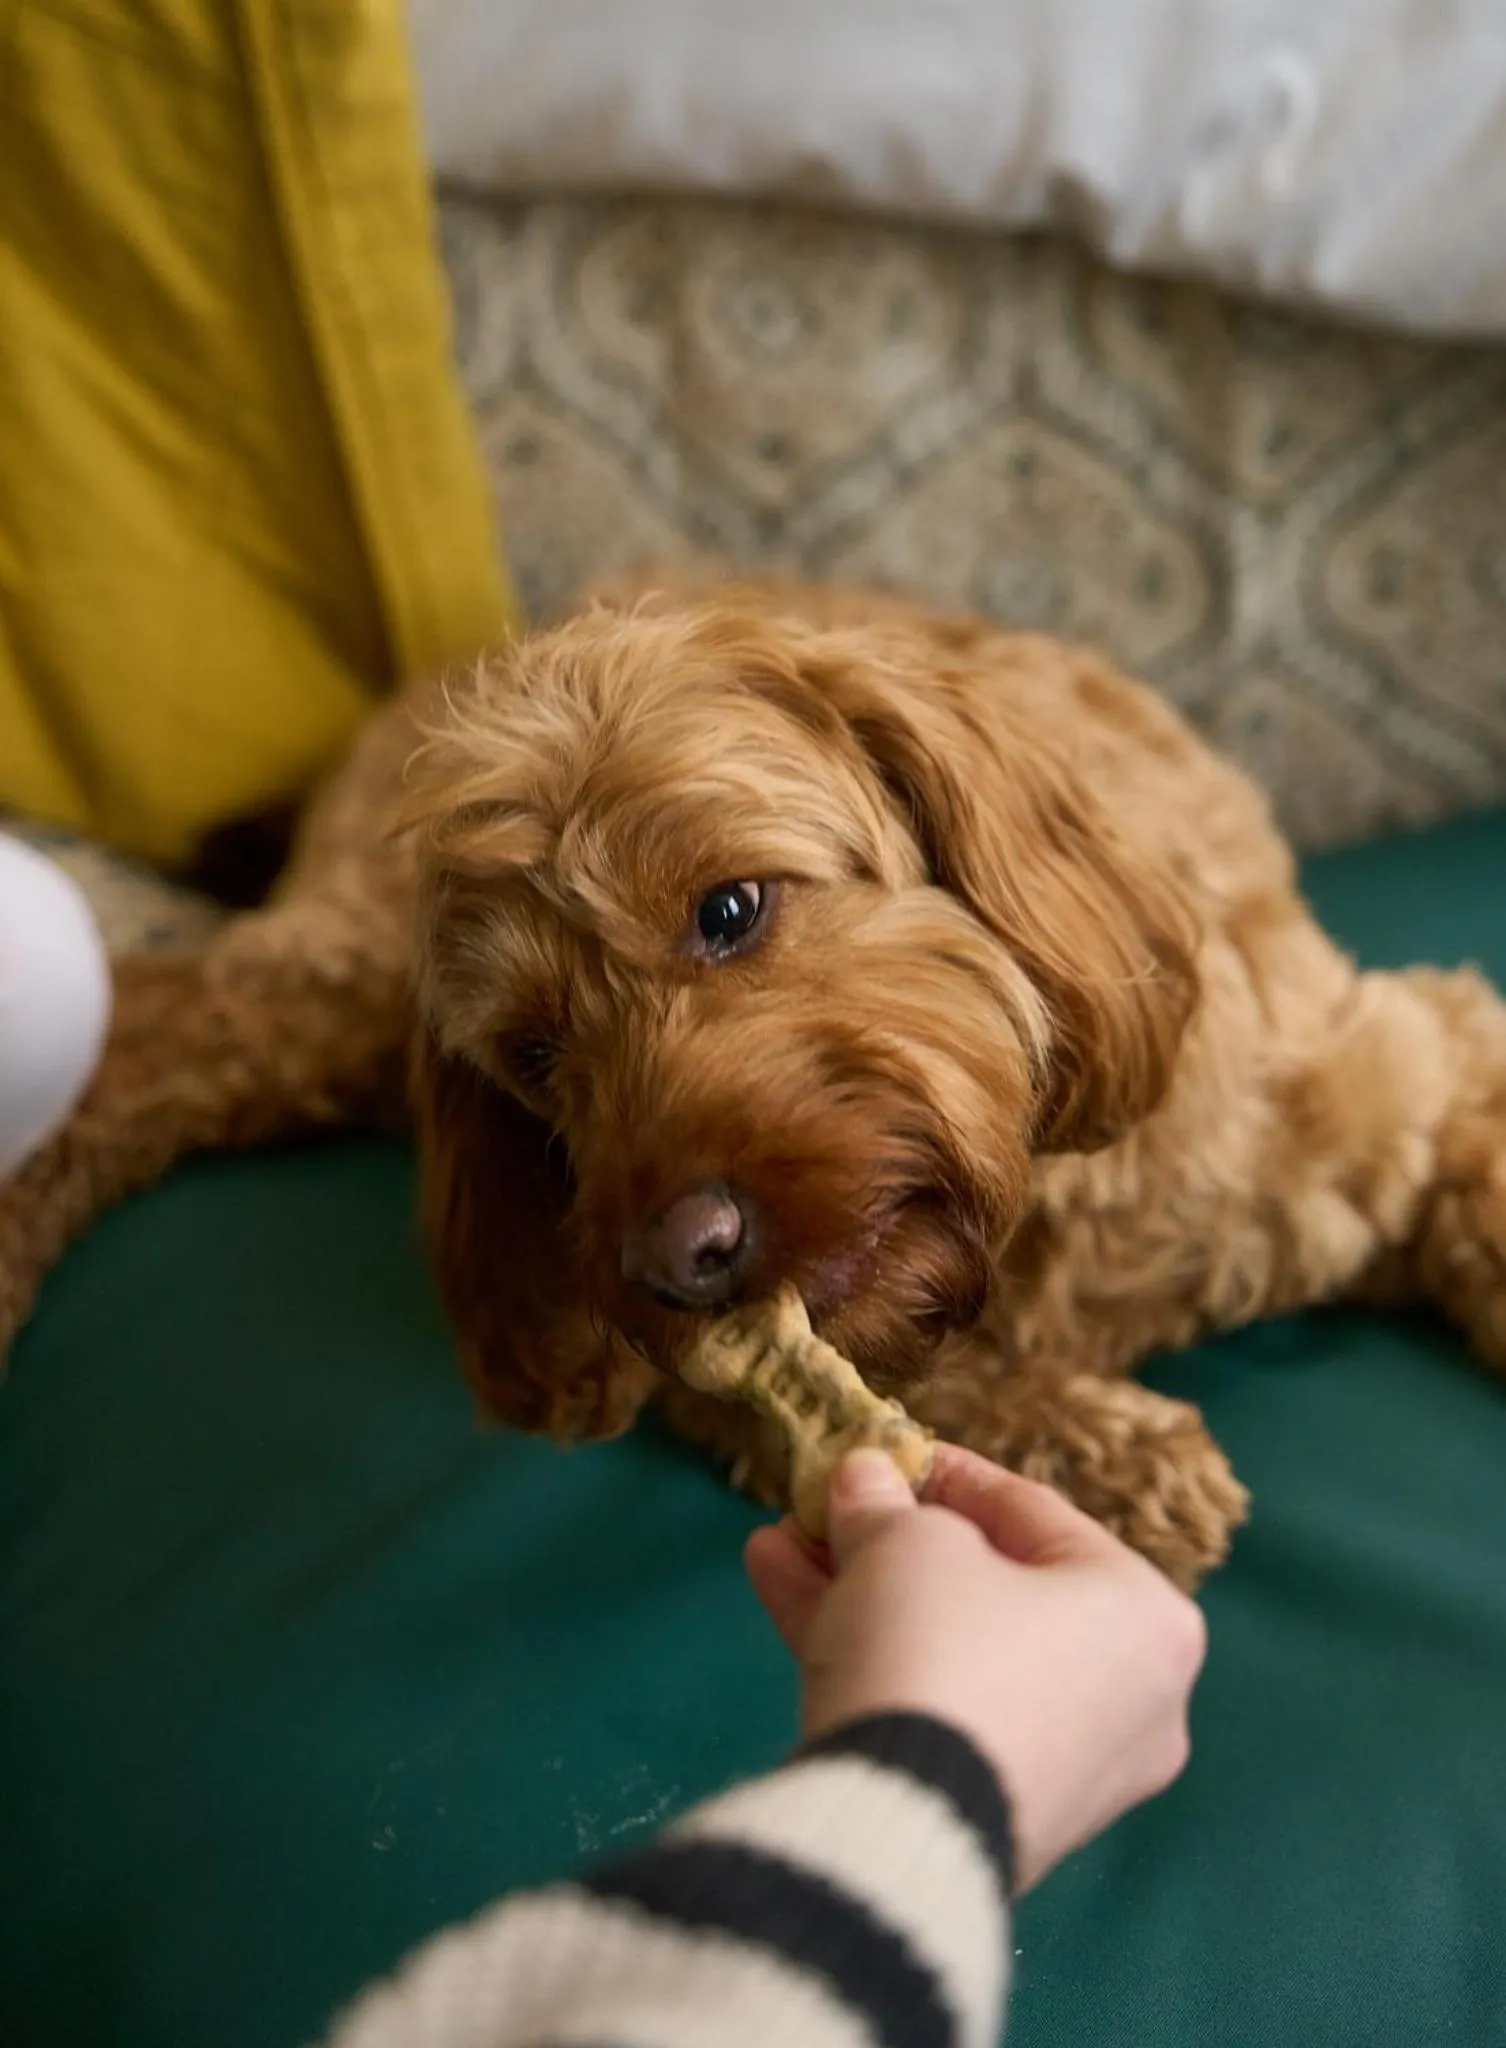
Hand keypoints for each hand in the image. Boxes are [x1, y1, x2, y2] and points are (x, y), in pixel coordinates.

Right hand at [744, 1442, 1206, 1891]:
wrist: (901, 1825)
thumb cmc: (940, 1644)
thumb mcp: (905, 1544)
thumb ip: (884, 1504)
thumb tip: (865, 1480)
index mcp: (1144, 1615)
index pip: (1033, 1514)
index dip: (945, 1473)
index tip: (885, 1452)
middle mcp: (1128, 1696)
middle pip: (986, 1587)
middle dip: (887, 1540)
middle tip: (823, 1509)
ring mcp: (1064, 1765)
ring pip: (948, 1648)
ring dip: (858, 1590)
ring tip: (774, 1545)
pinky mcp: (998, 1813)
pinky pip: (936, 1706)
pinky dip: (867, 1651)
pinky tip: (776, 1588)